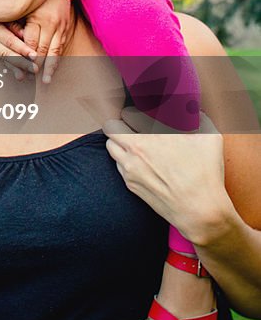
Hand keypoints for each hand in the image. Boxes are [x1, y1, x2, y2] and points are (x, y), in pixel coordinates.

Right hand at [0, 9, 36, 79]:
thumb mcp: (1, 14)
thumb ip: (14, 25)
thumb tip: (27, 36)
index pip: (10, 41)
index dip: (22, 49)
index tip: (34, 56)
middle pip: (6, 54)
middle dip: (21, 63)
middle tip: (35, 69)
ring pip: (2, 60)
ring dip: (15, 69)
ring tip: (27, 77)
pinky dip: (8, 66)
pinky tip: (17, 73)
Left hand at [22, 0, 71, 82]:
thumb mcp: (26, 8)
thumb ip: (18, 23)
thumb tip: (11, 41)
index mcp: (38, 19)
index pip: (31, 42)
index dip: (26, 55)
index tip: (22, 67)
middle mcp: (51, 25)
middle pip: (44, 49)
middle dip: (38, 65)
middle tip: (33, 78)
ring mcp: (61, 28)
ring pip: (55, 51)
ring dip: (50, 67)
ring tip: (46, 80)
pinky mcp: (67, 30)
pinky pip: (61, 47)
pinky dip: (57, 59)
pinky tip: (53, 68)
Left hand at [102, 108, 229, 242]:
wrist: (199, 210)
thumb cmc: (205, 173)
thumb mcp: (209, 138)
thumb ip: (198, 118)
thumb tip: (194, 109)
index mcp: (152, 133)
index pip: (127, 113)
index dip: (134, 113)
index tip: (141, 116)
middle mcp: (135, 149)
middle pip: (110, 127)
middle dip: (120, 124)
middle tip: (132, 126)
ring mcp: (130, 168)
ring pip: (110, 146)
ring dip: (118, 141)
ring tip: (133, 143)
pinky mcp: (130, 183)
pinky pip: (117, 165)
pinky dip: (123, 160)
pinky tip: (139, 162)